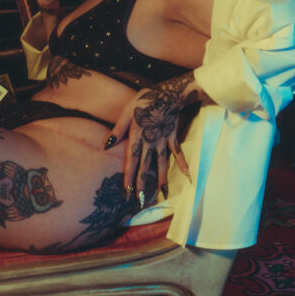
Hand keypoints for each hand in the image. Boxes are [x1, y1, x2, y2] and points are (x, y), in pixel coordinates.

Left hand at [105, 72, 199, 207]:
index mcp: (138, 136)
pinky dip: (183, 164)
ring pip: (162, 164)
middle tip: (140, 201)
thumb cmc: (144, 101)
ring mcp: (163, 141)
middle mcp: (151, 142)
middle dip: (142, 184)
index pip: (131, 160)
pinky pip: (178, 153)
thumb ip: (118, 129)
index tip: (127, 192)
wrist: (167, 94)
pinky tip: (188, 176)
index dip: (129, 176)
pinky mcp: (172, 138)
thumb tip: (107, 145)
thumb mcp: (127, 111)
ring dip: (161, 180)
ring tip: (161, 195)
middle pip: (145, 166)